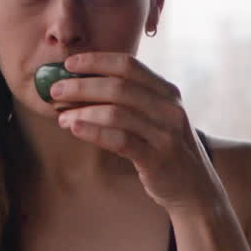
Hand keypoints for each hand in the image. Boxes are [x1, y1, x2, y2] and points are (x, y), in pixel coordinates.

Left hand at [50, 52, 219, 212]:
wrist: (195, 189)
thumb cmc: (167, 150)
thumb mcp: (158, 118)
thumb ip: (132, 102)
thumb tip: (84, 88)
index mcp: (167, 92)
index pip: (128, 65)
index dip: (96, 61)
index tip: (69, 64)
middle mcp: (168, 108)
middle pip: (118, 87)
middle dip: (81, 86)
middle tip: (55, 91)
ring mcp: (164, 133)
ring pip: (117, 113)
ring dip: (83, 112)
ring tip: (61, 116)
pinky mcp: (157, 158)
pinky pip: (120, 140)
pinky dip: (94, 132)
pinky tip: (75, 129)